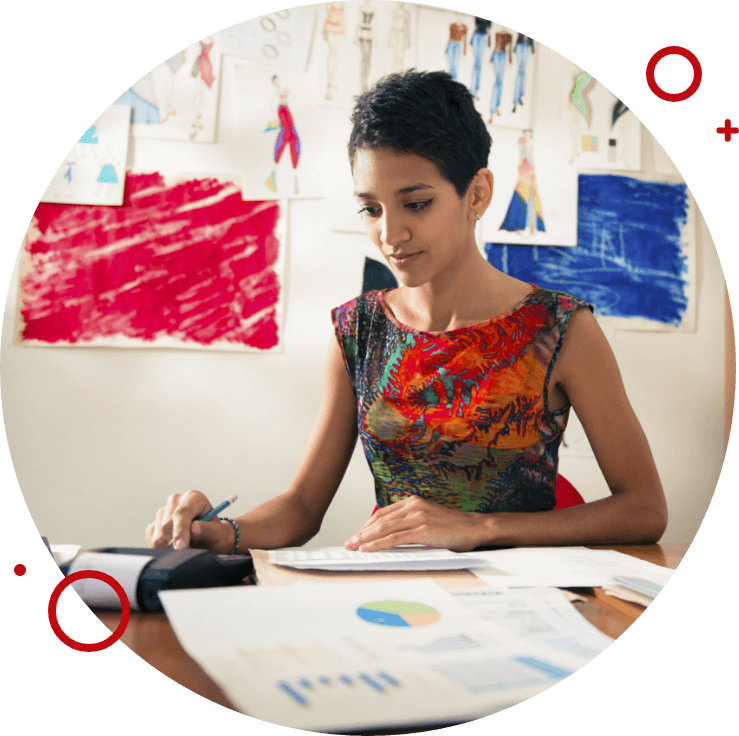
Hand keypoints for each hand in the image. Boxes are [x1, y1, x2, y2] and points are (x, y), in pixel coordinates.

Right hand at [146, 489, 235, 554]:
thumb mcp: (218, 533)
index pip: (182, 513)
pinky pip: (152, 539)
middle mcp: (176, 501)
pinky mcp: (155, 523)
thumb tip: (194, 529)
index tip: (181, 547)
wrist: (209, 537)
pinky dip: (161, 548)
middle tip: (186, 553)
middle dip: (174, 542)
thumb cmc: (215, 533)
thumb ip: (208, 530)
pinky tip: (174, 546)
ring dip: (168, 547)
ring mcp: (163, 512)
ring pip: (158, 534)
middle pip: (167, 524)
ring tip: (184, 548)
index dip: (180, 531)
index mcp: (194, 498)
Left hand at [344, 496, 486, 552]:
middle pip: (380, 520)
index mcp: (413, 502)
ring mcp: (418, 517)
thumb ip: (410, 523)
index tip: (357, 535)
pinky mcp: (423, 530)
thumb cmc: (453, 527)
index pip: (383, 513)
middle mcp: (413, 506)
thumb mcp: (428, 519)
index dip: (367, 525)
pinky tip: (368, 548)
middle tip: (349, 543)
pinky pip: (395, 538)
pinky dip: (378, 543)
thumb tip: (390, 536)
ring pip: (384, 528)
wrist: (474, 528)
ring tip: (353, 547)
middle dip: (362, 532)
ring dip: (365, 538)